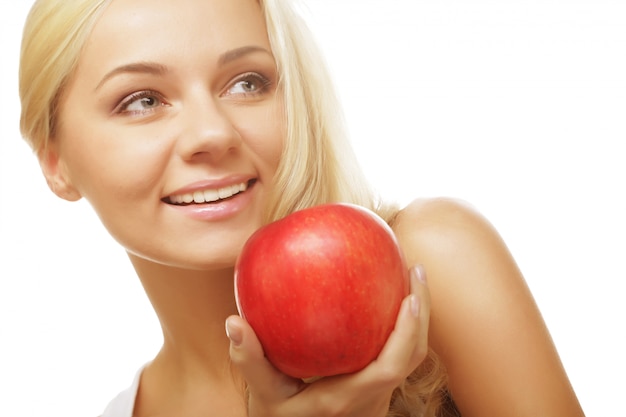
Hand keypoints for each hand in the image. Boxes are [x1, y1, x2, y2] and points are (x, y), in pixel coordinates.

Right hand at [225, 265, 429, 416]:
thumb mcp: (260, 393)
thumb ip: (248, 359)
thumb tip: (232, 322)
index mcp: (346, 399)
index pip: (389, 368)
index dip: (406, 333)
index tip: (410, 296)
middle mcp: (370, 400)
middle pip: (412, 358)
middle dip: (422, 314)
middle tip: (416, 269)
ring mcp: (377, 396)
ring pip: (411, 358)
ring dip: (417, 318)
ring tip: (411, 276)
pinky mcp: (377, 390)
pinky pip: (398, 355)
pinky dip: (402, 326)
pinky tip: (388, 296)